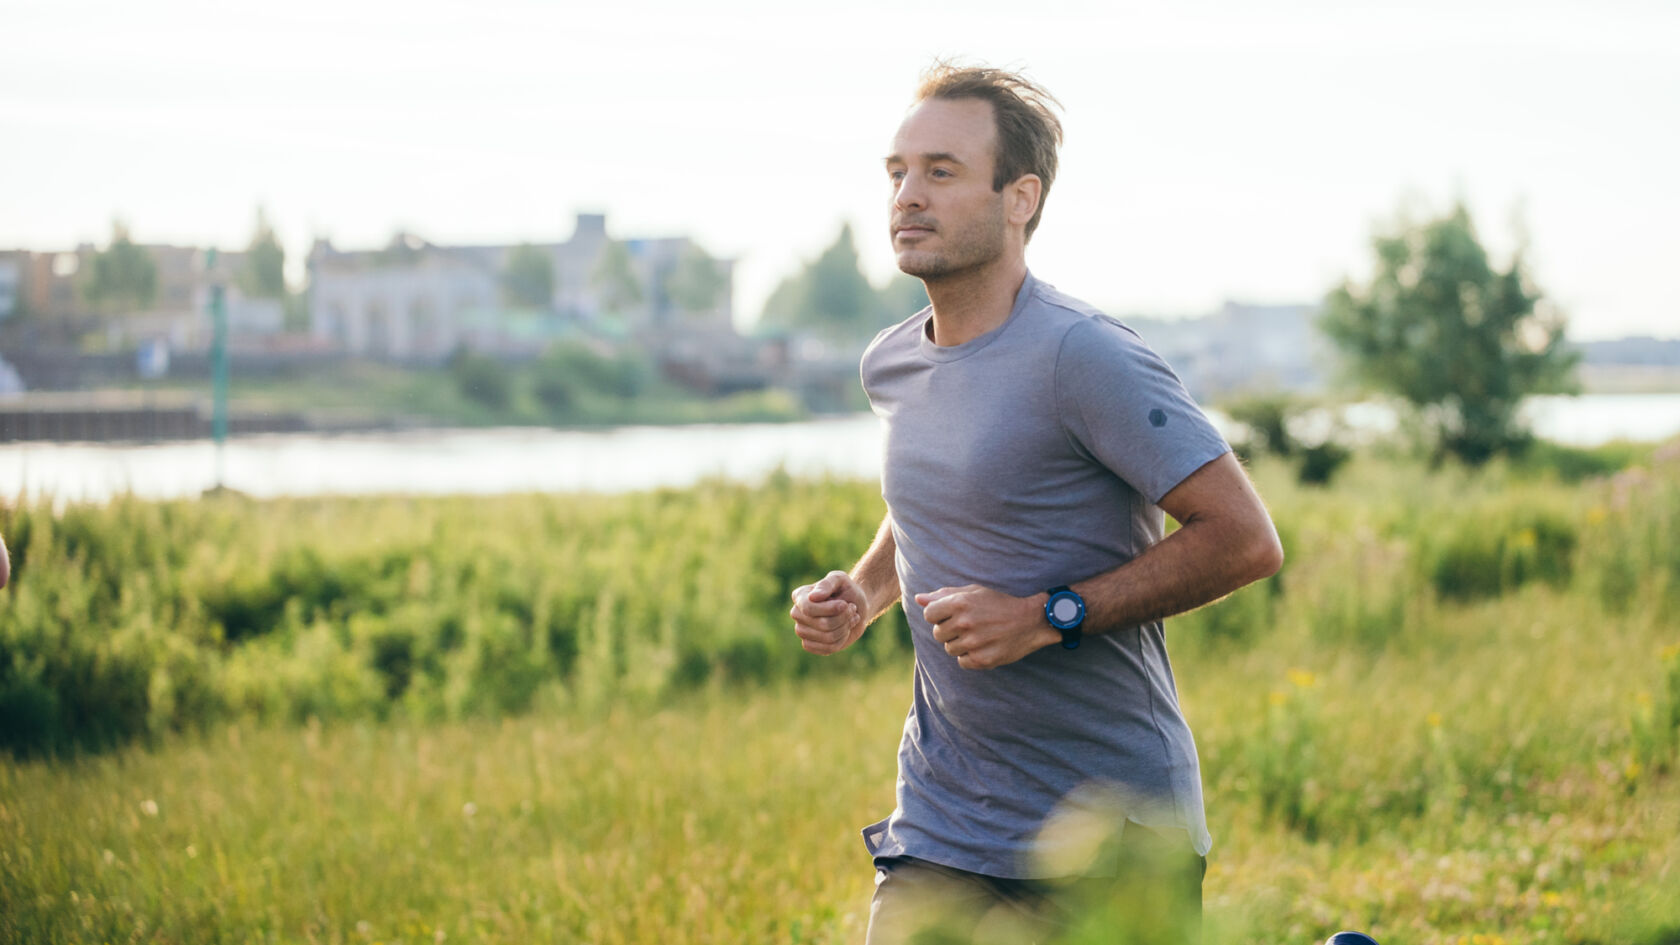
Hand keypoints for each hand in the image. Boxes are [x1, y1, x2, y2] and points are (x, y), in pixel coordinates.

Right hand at [790, 571, 868, 654]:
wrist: (856, 606)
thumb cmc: (846, 589)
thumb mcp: (840, 579)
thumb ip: (827, 584)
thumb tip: (812, 597)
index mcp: (799, 596)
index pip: (809, 608)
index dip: (831, 609)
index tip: (845, 604)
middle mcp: (797, 614)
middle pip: (822, 624)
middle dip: (843, 617)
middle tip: (851, 609)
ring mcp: (802, 631)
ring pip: (827, 637)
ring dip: (845, 627)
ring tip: (850, 618)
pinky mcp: (811, 645)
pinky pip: (828, 648)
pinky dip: (842, 639)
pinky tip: (845, 630)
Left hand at [915, 585, 1059, 669]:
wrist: (1031, 621)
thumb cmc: (999, 604)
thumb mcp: (973, 592)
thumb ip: (944, 595)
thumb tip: (919, 599)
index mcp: (960, 603)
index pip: (929, 614)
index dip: (939, 615)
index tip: (952, 615)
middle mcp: (965, 622)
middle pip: (938, 634)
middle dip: (949, 631)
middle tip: (969, 626)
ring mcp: (973, 643)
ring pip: (949, 649)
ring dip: (960, 644)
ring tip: (979, 635)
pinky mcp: (982, 659)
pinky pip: (962, 662)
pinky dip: (970, 657)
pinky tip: (984, 646)